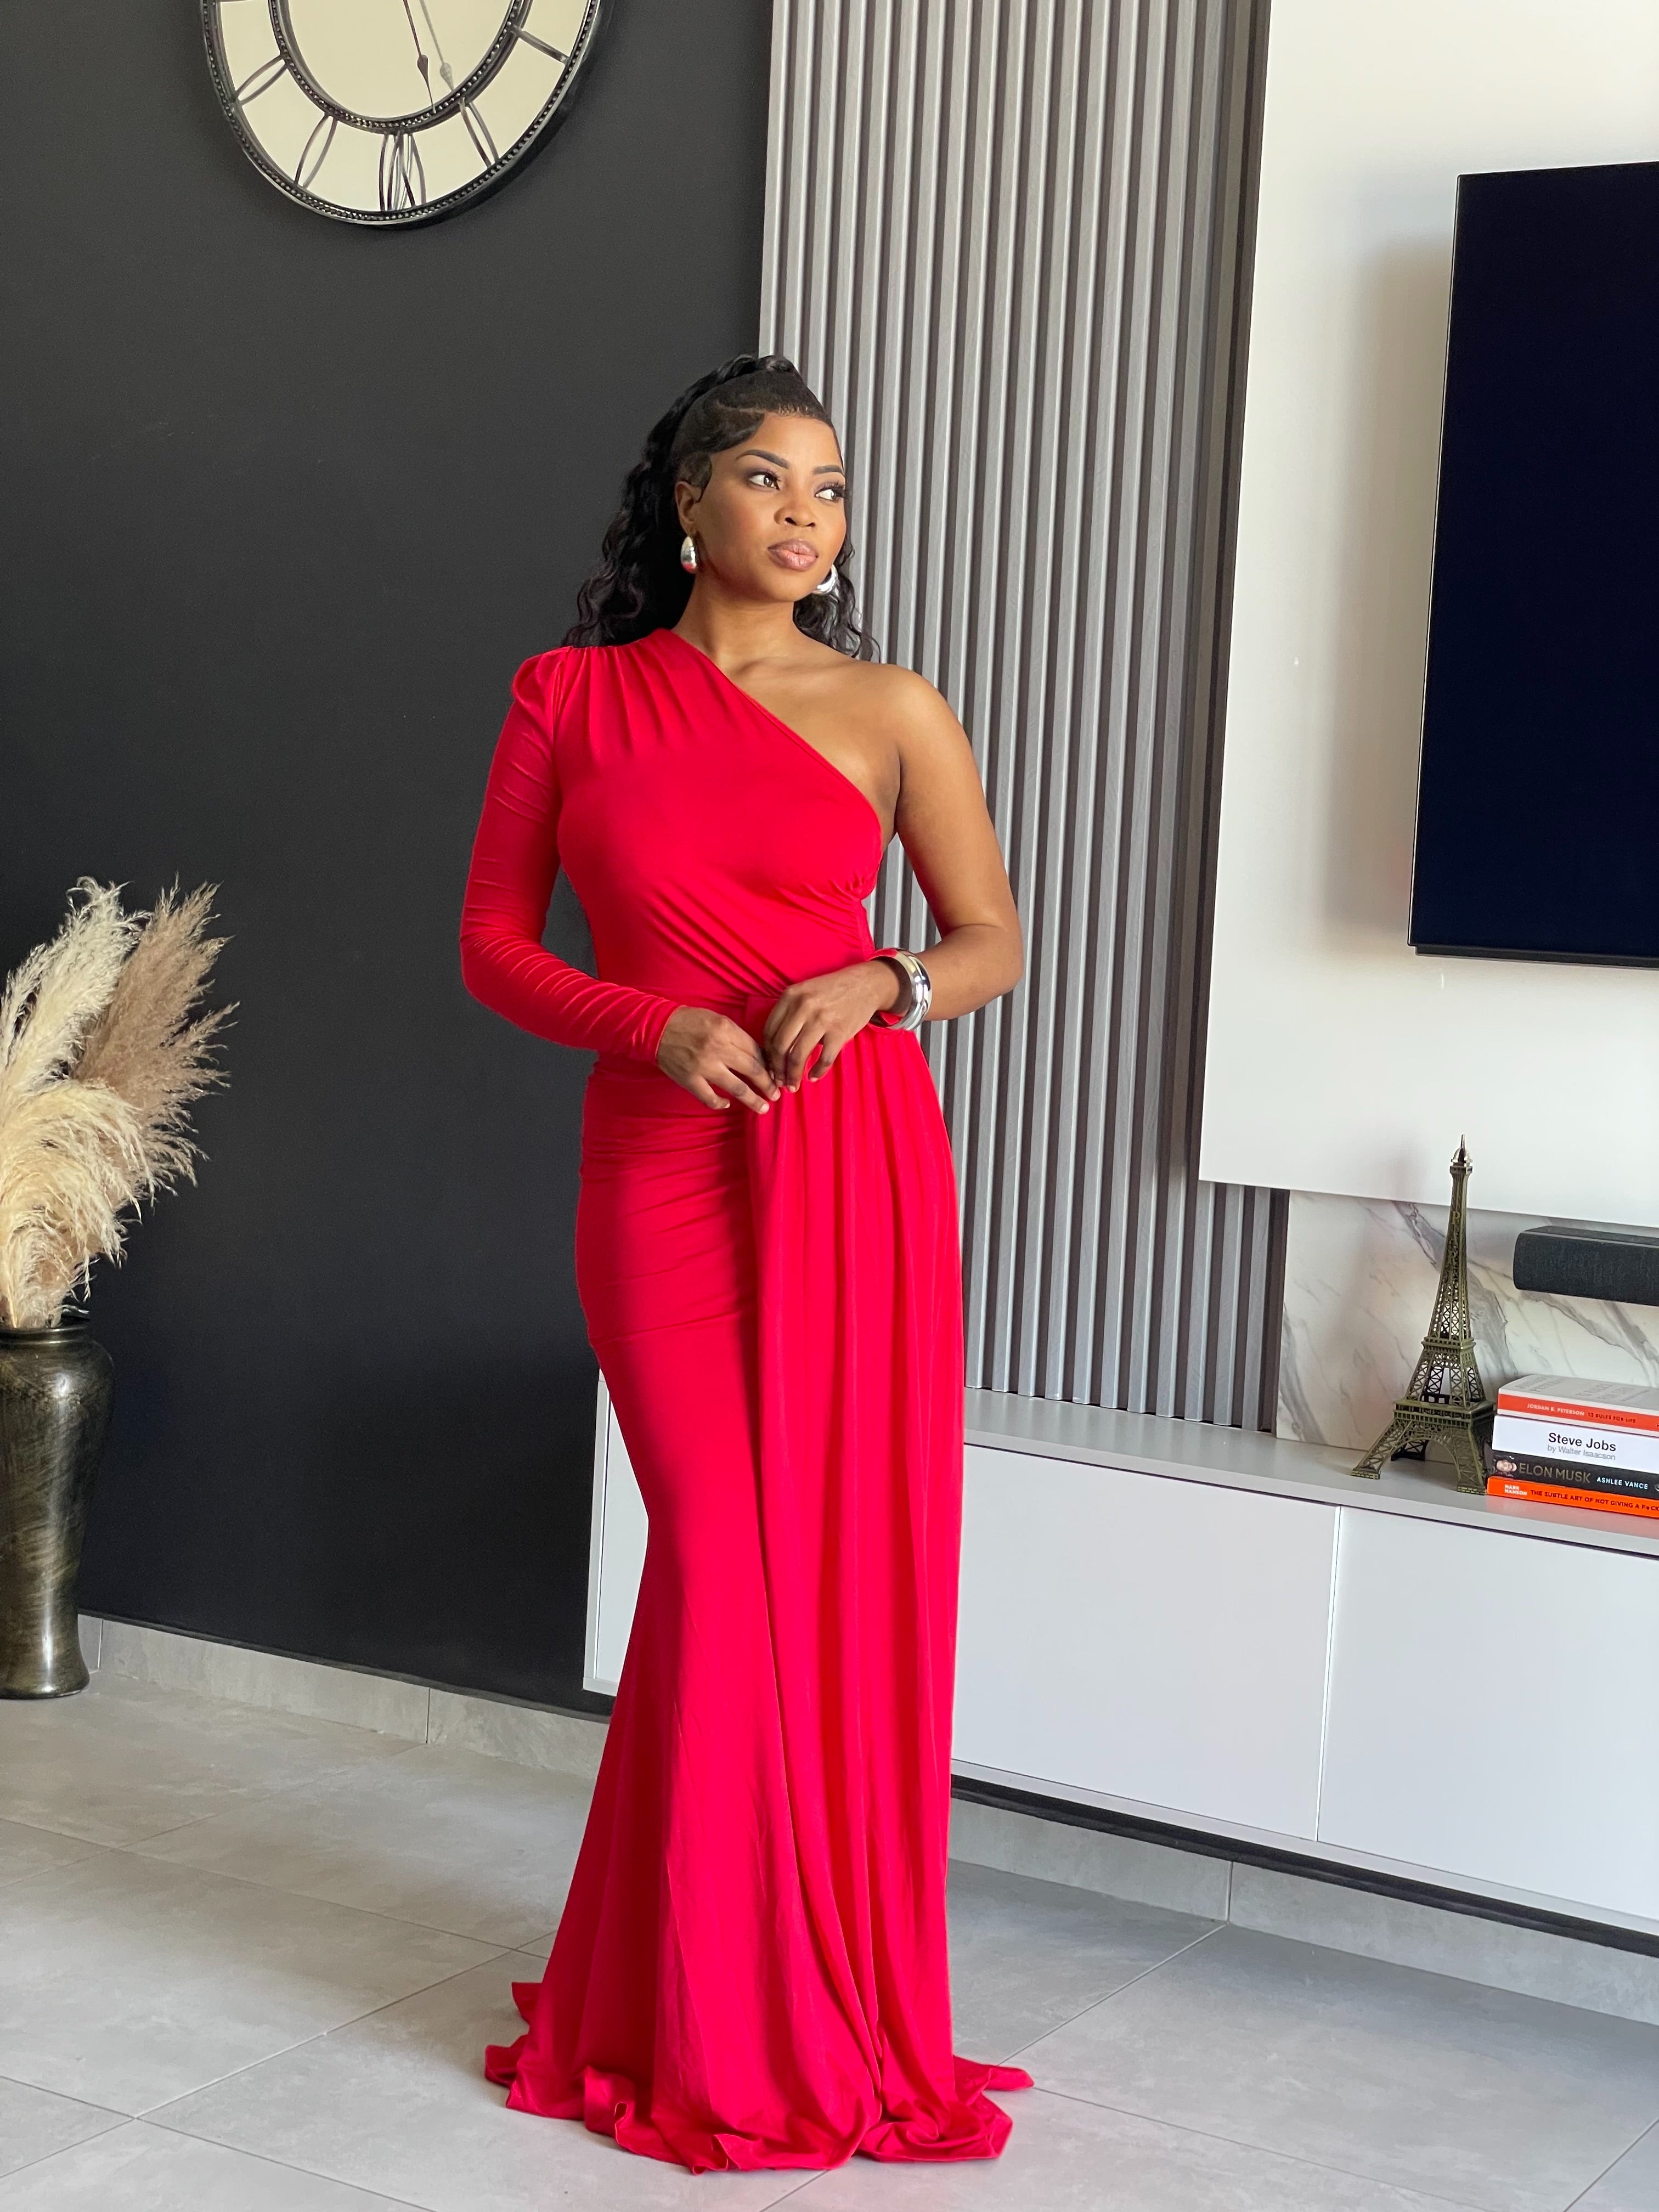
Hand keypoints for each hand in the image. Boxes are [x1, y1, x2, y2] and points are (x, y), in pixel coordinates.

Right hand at [656, 1006, 781, 1113]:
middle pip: (752, 1070)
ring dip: (753, 1099)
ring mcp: (704, 1066)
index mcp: (726, 1030)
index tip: (774, 1072)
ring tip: (763, 1107)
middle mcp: (718, 1048)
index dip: (768, 1064)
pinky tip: (727, 1104)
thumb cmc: (687, 1020)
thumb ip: (736, 1035)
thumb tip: (757, 1054)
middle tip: (777, 1093)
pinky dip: (720, 1104)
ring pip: (737, 1088)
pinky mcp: (690, 1079)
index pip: (756, 1051)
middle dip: (768, 1084)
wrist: (654, 1027)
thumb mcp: (716, 1018)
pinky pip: (710, 1098)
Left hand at [763, 960, 902, 1089]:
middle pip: (780, 1046)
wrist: (865, 984)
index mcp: (790, 996)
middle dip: (777, 1069)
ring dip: (793, 1075)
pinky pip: (824, 1059)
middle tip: (779, 1082)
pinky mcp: (840, 1031)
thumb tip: (775, 1050)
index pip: (769, 1031)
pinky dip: (817, 1072)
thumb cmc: (831, 991)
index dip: (767, 1053)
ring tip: (793, 1085)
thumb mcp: (804, 992)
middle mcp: (803, 1006)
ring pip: (798, 1055)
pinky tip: (813, 1077)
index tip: (770, 1065)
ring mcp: (822, 1019)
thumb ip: (789, 1014)